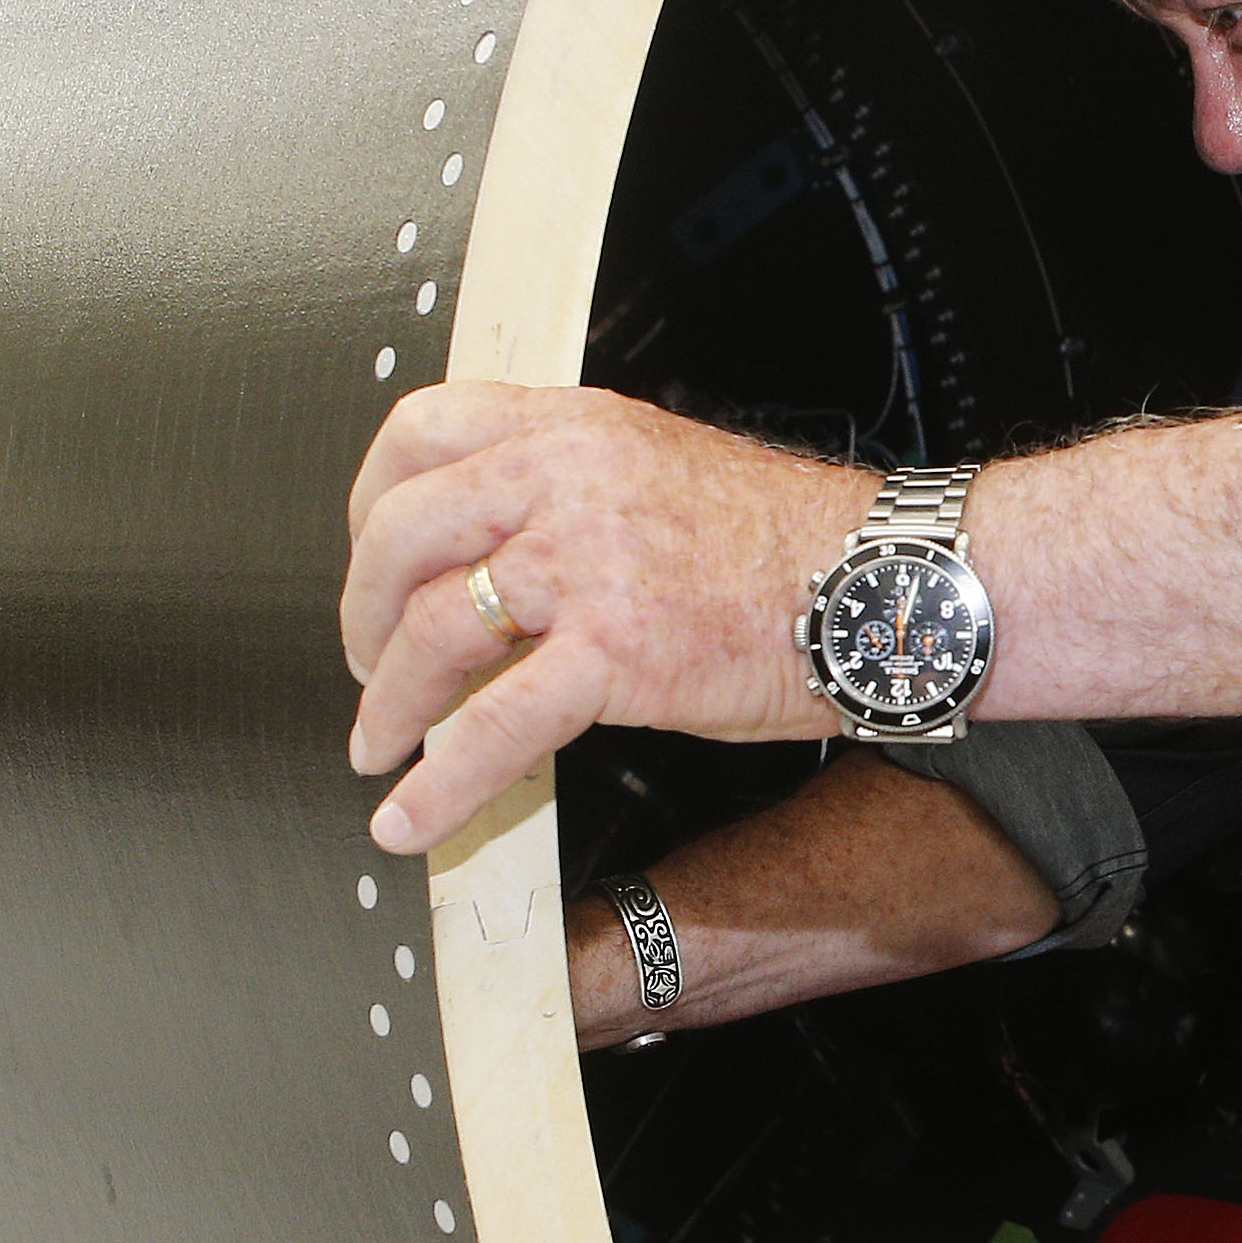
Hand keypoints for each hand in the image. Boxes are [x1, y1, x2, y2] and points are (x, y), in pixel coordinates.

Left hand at [343, 384, 870, 853]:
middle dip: (361, 608)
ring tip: (383, 741)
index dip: (372, 501)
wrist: (880, 584)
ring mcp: (589, 562)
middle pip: (403, 528)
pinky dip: (442, 783)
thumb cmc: (790, 544)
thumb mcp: (659, 470)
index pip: (422, 428)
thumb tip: (495, 554)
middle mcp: (569, 477)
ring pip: (433, 625)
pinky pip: (495, 724)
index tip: (372, 556)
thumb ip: (571, 489)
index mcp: (577, 427)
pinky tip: (414, 815)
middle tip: (367, 660)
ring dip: (390, 700)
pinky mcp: (617, 649)